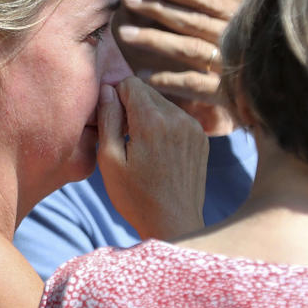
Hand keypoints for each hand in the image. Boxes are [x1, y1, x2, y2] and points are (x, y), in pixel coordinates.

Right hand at [96, 77, 207, 239]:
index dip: (115, 98)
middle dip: (131, 106)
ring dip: (148, 116)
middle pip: (147, 92)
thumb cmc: (136, 197)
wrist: (174, 224)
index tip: (112, 121)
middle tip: (124, 136)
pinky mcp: (201, 138)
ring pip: (162, 104)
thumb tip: (106, 90)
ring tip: (141, 147)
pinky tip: (158, 154)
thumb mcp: (110, 160)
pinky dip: (164, 127)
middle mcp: (177, 117)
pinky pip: (177, 119)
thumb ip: (107, 119)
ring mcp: (193, 127)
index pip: (130, 83)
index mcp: (152, 121)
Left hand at [117, 0, 236, 104]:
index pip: (211, 1)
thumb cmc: (248, 58)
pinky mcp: (226, 95)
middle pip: (194, 21)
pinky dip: (166, 79)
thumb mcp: (239, 30)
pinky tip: (141, 75)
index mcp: (242, 22)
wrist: (276, 100)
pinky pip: (192, 84)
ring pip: (189, 49)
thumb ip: (216, 14)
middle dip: (158, 8)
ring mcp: (232, 69)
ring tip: (125, 33)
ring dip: (155, 40)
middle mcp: (237, 42)